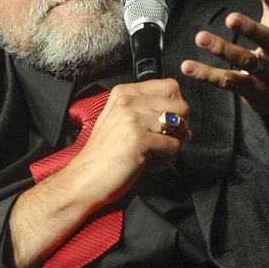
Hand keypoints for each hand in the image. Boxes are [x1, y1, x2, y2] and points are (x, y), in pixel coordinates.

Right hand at [8, 79, 188, 267]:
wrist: (85, 180)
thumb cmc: (105, 156)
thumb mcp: (122, 121)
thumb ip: (147, 112)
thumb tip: (183, 119)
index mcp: (124, 93)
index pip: (171, 86)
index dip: (175, 108)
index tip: (165, 126)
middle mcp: (128, 100)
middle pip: (181, 106)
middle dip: (179, 129)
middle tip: (162, 144)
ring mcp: (132, 118)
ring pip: (180, 127)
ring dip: (173, 147)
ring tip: (154, 156)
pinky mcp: (139, 138)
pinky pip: (174, 146)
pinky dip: (167, 160)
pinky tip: (149, 165)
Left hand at [180, 0, 268, 117]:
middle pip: (267, 40)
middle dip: (250, 28)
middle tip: (230, 17)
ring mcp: (267, 74)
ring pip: (245, 61)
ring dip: (222, 49)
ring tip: (200, 37)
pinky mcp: (252, 90)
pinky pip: (227, 82)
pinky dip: (206, 75)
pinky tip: (187, 66)